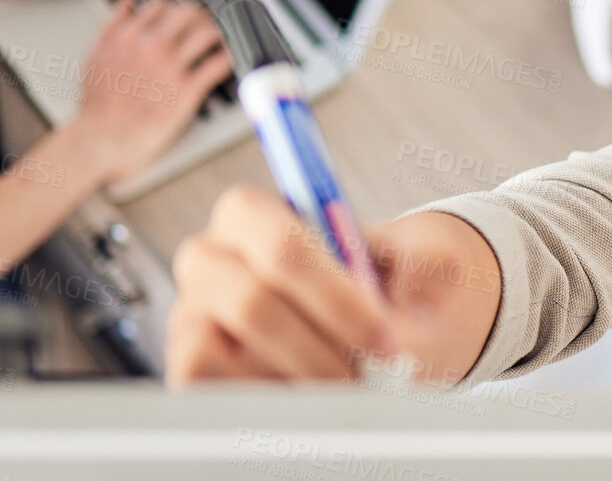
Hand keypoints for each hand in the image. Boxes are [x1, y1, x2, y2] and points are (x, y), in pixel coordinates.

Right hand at [65, 0, 232, 186]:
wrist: (102, 140)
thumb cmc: (97, 104)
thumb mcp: (96, 56)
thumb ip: (112, 25)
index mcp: (128, 36)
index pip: (162, 6)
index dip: (174, 11)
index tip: (182, 19)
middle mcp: (151, 46)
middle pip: (189, 13)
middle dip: (201, 17)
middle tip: (206, 26)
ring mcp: (171, 68)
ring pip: (208, 33)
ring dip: (219, 33)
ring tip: (222, 40)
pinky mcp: (187, 91)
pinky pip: (218, 64)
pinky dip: (229, 58)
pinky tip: (231, 58)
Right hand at [165, 190, 500, 386]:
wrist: (377, 309)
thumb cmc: (391, 278)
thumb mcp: (420, 268)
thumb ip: (414, 285)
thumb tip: (405, 327)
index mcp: (250, 215)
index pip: (277, 243)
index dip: (334, 296)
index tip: (384, 334)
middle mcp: (210, 259)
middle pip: (254, 303)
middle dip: (325, 345)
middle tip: (374, 368)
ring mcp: (193, 313)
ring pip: (243, 354)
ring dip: (308, 374)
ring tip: (349, 377)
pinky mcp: (191, 362)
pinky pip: (218, 388)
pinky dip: (274, 395)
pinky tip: (305, 388)